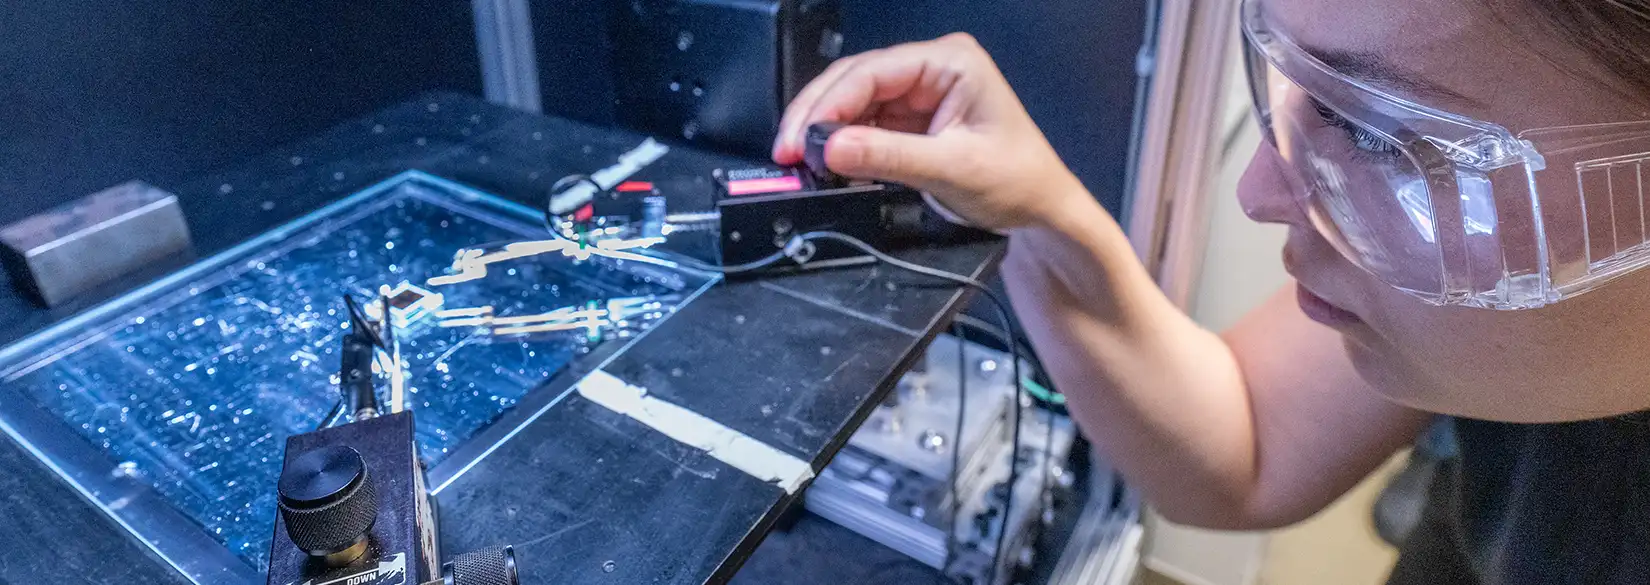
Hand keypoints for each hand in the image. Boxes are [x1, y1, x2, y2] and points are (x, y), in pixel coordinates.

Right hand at [773, 33, 1090, 231]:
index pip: (873, 71)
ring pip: (852, 104)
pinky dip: (840, 147)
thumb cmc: (1020, 182)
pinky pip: (862, 127)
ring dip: (824, 132)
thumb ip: (889, 157)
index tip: (801, 136)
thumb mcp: (952, 169)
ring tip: (799, 162)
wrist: (1040, 214)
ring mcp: (918, 95)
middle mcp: (931, 70)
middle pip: (854, 81)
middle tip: (786, 151)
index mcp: (951, 62)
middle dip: (817, 116)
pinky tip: (825, 165)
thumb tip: (832, 147)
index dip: (830, 102)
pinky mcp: (909, 123)